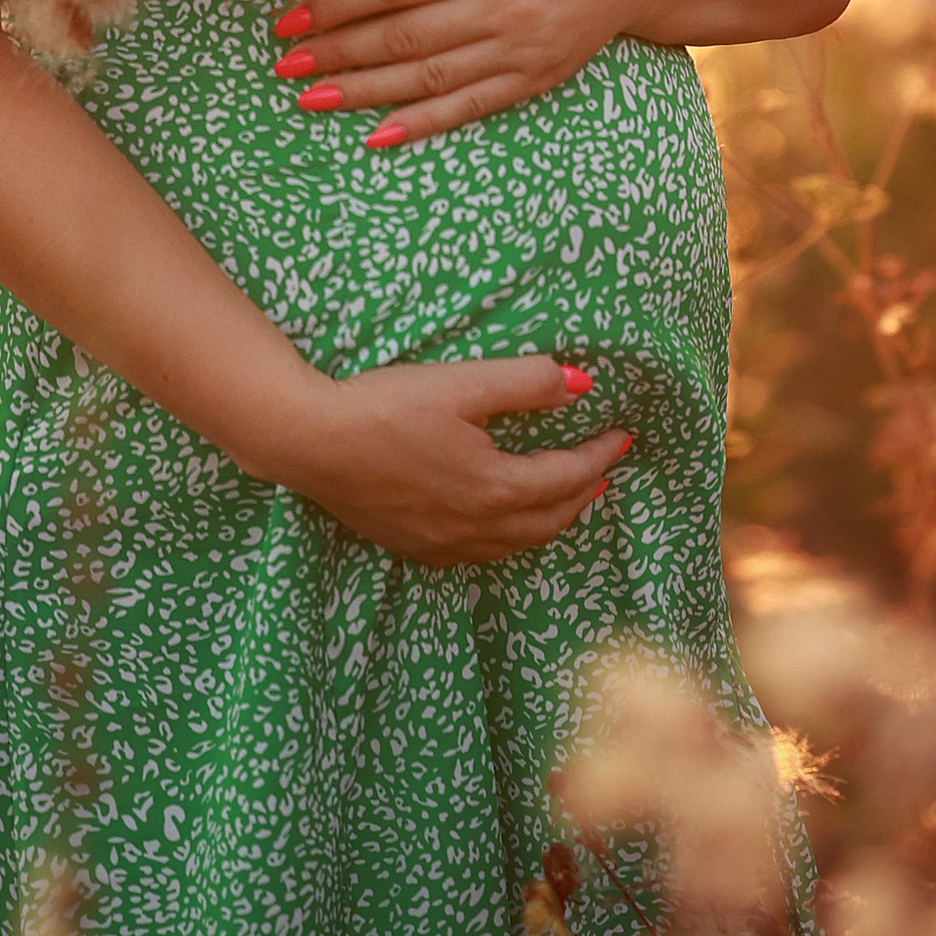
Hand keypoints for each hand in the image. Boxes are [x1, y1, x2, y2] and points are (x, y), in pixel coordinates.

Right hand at [272, 354, 630, 563]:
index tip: (624, 435)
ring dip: (550, 520)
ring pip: (515, 543)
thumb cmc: (386, 405)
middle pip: (549, 520)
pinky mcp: (412, 546)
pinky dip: (509, 538)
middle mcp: (475, 527)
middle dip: (583, 494)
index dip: (600, 454)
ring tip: (566, 498)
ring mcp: (441, 544)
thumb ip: (527, 382)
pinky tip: (502, 522)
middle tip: (604, 469)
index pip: (567, 476)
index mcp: (495, 486)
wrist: (310, 441)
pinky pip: (479, 553)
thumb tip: (585, 383)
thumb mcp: (463, 382)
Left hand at [274, 0, 681, 148]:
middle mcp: (500, 7)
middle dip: (337, 52)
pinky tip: (377, 134)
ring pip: (428, 78)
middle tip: (285, 66)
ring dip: (363, 91)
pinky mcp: (533, 79)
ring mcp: (519, 49)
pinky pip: (469, 106)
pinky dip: (422, 123)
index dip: (336, 4)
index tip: (291, 18)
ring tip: (312, 99)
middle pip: (402, 36)